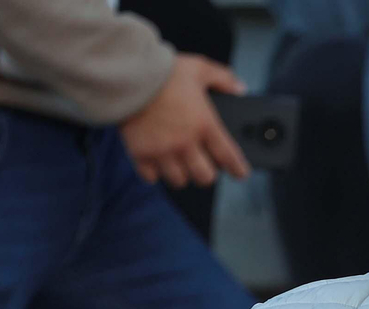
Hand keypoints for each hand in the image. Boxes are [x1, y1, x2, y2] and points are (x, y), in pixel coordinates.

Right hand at [120, 54, 250, 186]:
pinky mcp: (140, 154)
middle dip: (207, 173)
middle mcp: (185, 143)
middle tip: (203, 164)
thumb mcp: (199, 68)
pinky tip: (157, 162)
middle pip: (205, 177)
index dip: (238, 169)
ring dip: (182, 174)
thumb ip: (223, 78)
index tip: (241, 173)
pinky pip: (151, 177)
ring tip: (179, 163)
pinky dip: (155, 173)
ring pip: (179, 180)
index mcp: (204, 125)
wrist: (127, 73)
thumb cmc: (165, 71)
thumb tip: (241, 89)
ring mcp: (162, 151)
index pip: (228, 157)